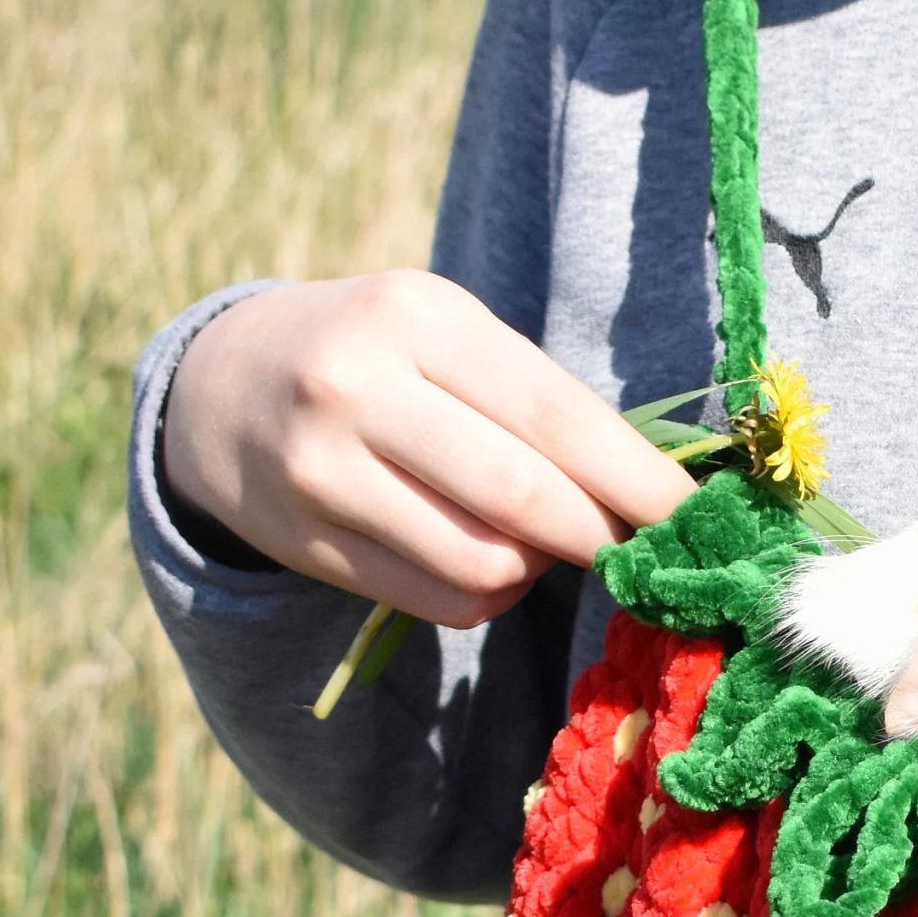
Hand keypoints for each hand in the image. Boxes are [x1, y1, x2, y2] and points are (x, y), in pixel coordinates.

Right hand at [162, 271, 690, 626]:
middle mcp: (358, 388)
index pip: (554, 414)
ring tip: (535, 536)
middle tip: (640, 549)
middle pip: (522, 496)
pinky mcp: (303, 542)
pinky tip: (481, 559)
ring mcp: (321, 471)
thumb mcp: (446, 333)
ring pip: (483, 560)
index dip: (636, 478)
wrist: (223, 385)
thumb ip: (535, 399)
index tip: (694, 517)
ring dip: (538, 567)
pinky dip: (488, 594)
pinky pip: (439, 599)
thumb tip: (654, 490)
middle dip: (602, 535)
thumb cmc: (379, 353)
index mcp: (416, 317)